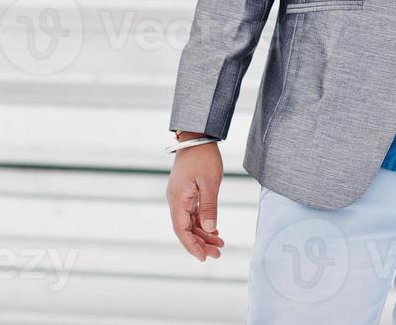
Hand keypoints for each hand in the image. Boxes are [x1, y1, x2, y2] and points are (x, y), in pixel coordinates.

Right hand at [166, 132, 224, 260]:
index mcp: (178, 198)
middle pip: (185, 229)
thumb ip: (209, 207)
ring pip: (189, 222)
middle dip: (200, 243)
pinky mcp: (186, 193)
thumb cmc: (203, 156)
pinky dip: (202, 224)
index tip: (204, 258)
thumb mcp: (210, 183)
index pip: (181, 230)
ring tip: (219, 244)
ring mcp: (180, 196)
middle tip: (218, 254)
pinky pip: (192, 214)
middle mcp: (175, 199)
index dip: (192, 246)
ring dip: (203, 235)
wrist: (197, 137)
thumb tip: (209, 230)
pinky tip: (214, 231)